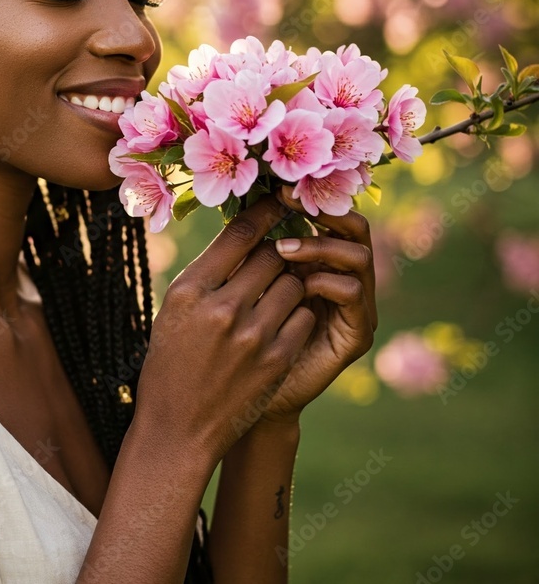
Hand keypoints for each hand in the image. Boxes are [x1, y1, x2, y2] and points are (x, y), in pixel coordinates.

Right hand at [135, 195, 315, 463]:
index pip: (238, 234)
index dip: (265, 211)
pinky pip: (302, 318)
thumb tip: (244, 236)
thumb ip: (207, 275)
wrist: (178, 430)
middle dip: (278, 253)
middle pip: (272, 255)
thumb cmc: (169, 365)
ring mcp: (253, 336)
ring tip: (274, 298)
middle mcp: (221, 308)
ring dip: (289, 285)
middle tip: (278, 256)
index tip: (279, 200)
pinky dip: (296, 316)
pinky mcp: (277, 361)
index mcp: (189, 291)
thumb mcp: (174, 312)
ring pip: (293, 284)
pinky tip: (279, 326)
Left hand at [254, 185, 377, 425]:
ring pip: (358, 255)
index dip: (304, 197)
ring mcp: (352, 305)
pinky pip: (353, 295)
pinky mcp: (356, 334)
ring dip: (320, 245)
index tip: (278, 186)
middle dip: (322, 211)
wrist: (237, 396)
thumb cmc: (225, 338)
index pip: (324, 214)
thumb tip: (238, 201)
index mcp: (314, 259)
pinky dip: (327, 282)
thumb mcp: (231, 285)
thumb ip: (245, 250)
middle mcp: (339, 276)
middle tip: (289, 203)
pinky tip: (300, 284)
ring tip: (284, 249)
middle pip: (353, 227)